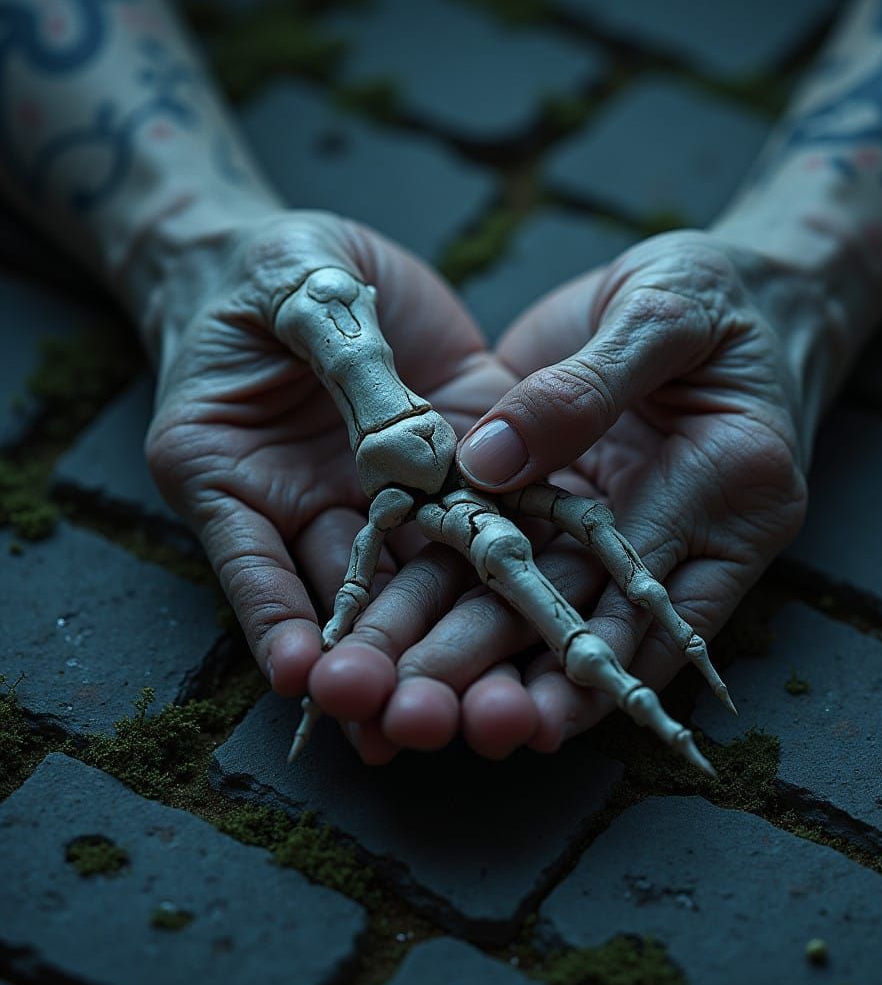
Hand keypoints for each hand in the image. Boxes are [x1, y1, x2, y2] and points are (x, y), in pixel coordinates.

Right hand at [142, 209, 515, 740]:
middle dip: (379, 660)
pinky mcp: (462, 463)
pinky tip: (546, 624)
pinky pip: (491, 520)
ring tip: (487, 716)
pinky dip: (513, 571)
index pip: (250, 563)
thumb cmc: (269, 271)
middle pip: (346, 593)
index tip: (307, 679)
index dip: (277, 620)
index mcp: (232, 476)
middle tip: (411, 723)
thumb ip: (344, 365)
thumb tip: (401, 454)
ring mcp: (394, 492)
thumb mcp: (294, 296)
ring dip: (452, 645)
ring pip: (424, 578)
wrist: (317, 260)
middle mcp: (315, 504)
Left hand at [373, 230, 812, 757]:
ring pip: (547, 604)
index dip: (591, 653)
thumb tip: (489, 463)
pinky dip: (471, 607)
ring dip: (477, 660)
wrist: (717, 287)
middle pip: (592, 617)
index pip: (653, 586)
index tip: (527, 714)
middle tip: (429, 721)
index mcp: (734, 484)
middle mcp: (683, 530)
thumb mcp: (663, 312)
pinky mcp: (566, 506)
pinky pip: (519, 561)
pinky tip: (413, 649)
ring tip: (405, 712)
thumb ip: (585, 386)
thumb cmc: (713, 289)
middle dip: (510, 676)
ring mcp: (621, 526)